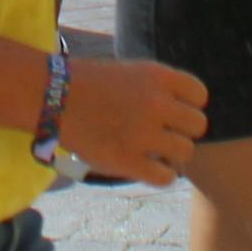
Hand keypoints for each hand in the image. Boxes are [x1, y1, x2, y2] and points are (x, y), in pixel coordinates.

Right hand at [54, 54, 205, 185]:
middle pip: (198, 125)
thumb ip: (161, 90)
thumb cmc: (91, 84)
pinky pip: (166, 177)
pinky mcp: (127, 161)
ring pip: (185, 152)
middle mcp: (155, 103)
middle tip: (164, 132)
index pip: (199, 95)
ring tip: (153, 149)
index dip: (188, 104)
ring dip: (171, 153)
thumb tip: (190, 114)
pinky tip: (146, 166)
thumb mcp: (131, 73)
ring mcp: (142, 133)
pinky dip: (160, 174)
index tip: (172, 110)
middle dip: (182, 130)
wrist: (52, 96)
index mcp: (157, 76)